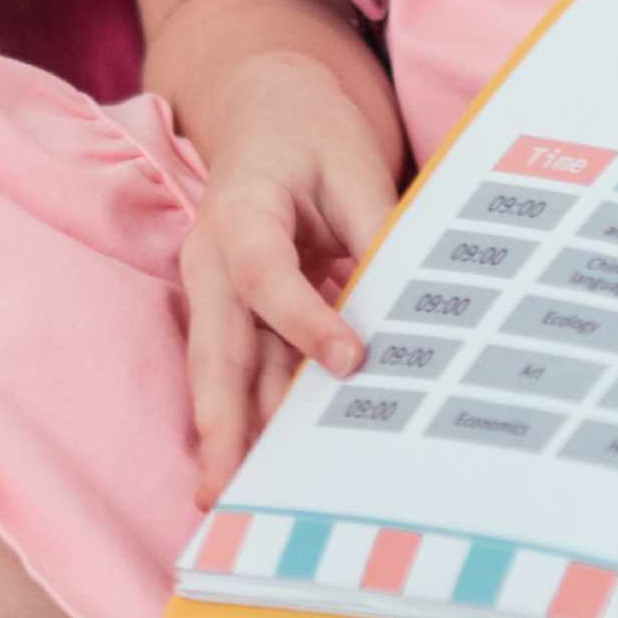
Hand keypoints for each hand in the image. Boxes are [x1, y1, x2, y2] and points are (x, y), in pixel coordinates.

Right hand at [169, 55, 400, 467]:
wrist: (265, 111)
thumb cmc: (310, 133)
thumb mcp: (353, 162)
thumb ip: (374, 232)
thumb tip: (404, 310)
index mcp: (242, 208)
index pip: (264, 272)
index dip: (303, 318)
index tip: (351, 361)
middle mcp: (214, 260)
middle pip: (215, 347)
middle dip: (218, 422)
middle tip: (219, 489)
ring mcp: (219, 295)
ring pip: (225, 374)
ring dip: (231, 439)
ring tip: (237, 506)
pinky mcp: (237, 318)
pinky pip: (246, 373)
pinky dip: (255, 422)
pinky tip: (265, 476)